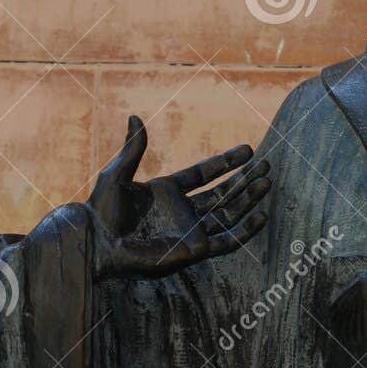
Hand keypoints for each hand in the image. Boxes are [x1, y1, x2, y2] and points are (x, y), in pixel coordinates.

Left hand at [88, 115, 270, 278]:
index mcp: (167, 191)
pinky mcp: (194, 250)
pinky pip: (227, 241)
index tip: (248, 150)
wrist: (99, 241)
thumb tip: (134, 117)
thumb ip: (133, 148)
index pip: (204, 174)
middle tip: (267, 165)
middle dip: (244, 180)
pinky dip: (245, 231)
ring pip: (228, 214)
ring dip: (249, 200)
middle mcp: (181, 211)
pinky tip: (262, 216)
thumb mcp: (118, 173)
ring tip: (268, 182)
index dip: (226, 162)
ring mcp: (189, 231)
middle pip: (222, 193)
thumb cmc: (102, 209)